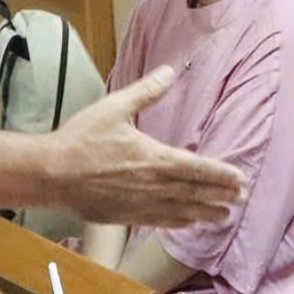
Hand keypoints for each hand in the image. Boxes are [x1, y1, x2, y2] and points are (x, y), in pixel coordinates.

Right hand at [44, 68, 245, 225]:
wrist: (51, 173)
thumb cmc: (82, 138)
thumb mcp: (114, 107)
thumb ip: (146, 91)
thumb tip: (170, 70)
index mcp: (154, 157)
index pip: (197, 168)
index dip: (221, 174)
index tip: (240, 179)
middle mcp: (152, 185)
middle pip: (195, 192)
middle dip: (220, 195)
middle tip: (242, 199)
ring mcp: (140, 204)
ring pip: (181, 210)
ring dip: (205, 213)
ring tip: (225, 216)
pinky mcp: (126, 216)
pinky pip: (159, 221)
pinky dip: (179, 222)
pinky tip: (189, 223)